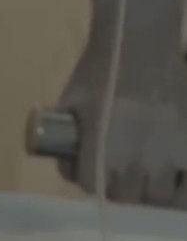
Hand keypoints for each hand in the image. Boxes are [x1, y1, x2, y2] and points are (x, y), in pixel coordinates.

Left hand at [59, 0, 186, 207]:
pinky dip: (183, 189)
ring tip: (154, 180)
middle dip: (125, 190)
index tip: (101, 175)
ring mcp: (167, 154)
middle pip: (128, 197)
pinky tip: (178, 182)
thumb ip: (66, 143)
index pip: (94, 188)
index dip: (95, 182)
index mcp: (99, 155)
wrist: (140, 42)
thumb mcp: (69, 107)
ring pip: (161, 197)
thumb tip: (70, 171)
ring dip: (155, 192)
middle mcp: (133, 162)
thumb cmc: (101, 71)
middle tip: (129, 178)